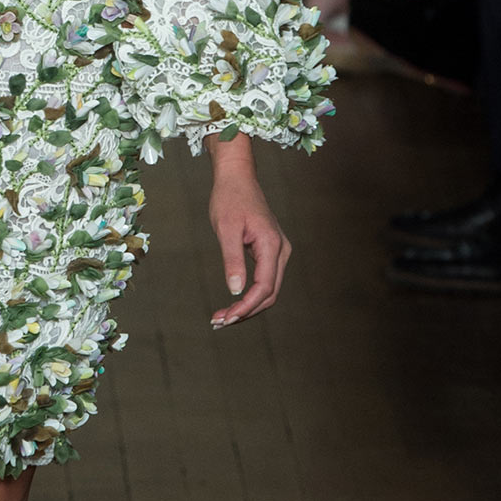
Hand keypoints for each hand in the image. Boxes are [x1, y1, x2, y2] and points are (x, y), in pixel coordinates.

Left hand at [206, 135, 291, 326]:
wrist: (237, 177)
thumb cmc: (229, 199)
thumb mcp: (225, 229)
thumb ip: (232, 260)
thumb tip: (235, 290)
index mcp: (271, 245)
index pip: (264, 287)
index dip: (246, 307)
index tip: (226, 318)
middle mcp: (280, 250)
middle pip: (269, 293)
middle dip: (246, 311)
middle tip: (219, 322)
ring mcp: (278, 251)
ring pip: (268, 289)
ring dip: (247, 306)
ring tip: (223, 317)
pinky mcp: (270, 251)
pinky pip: (265, 280)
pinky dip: (250, 294)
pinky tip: (232, 303)